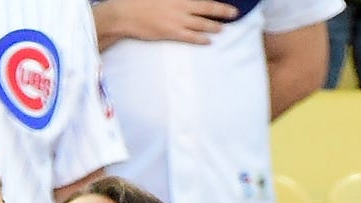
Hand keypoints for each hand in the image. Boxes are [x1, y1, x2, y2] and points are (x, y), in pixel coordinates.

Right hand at [105, 0, 237, 43]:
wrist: (126, 14)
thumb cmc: (140, 0)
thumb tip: (187, 2)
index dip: (216, 1)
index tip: (226, 2)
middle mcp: (182, 6)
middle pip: (208, 8)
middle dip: (223, 11)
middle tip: (234, 14)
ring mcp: (177, 20)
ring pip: (201, 24)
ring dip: (214, 26)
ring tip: (223, 28)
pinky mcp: (171, 33)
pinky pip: (191, 37)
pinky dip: (201, 39)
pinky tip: (209, 40)